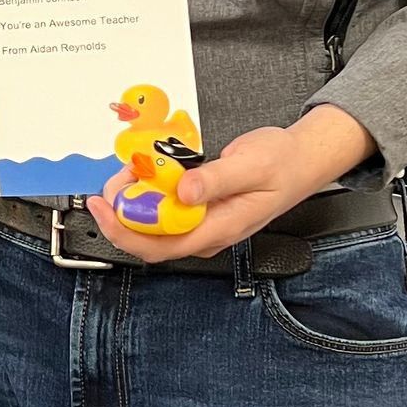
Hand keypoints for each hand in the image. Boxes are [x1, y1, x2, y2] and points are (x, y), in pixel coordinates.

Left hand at [82, 105, 376, 263]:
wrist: (302, 161)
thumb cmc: (282, 164)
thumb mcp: (250, 165)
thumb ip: (215, 179)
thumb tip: (183, 192)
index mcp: (219, 228)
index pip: (160, 246)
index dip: (124, 231)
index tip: (104, 205)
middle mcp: (208, 233)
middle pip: (150, 240)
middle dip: (122, 214)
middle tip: (113, 183)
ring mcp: (204, 225)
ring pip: (156, 227)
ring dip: (135, 202)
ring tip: (131, 171)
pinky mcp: (202, 212)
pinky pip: (167, 213)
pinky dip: (150, 195)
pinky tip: (148, 174)